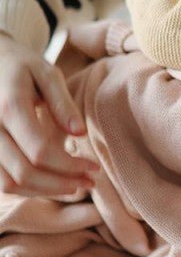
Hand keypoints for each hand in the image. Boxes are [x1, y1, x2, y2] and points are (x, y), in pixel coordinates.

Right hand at [0, 33, 97, 195]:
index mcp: (8, 107)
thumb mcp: (47, 73)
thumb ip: (63, 103)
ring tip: (74, 187)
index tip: (94, 168)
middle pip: (24, 172)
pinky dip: (27, 188)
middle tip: (90, 183)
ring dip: (44, 191)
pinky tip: (52, 182)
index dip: (69, 165)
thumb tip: (80, 133)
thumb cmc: (22, 66)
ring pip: (8, 184)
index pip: (39, 150)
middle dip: (61, 184)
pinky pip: (0, 182)